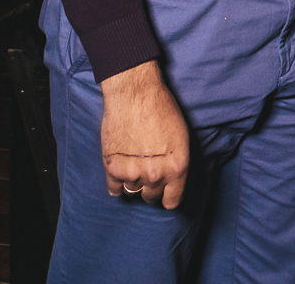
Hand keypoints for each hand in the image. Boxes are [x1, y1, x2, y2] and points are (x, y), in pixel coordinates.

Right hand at [98, 60, 189, 207]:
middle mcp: (156, 175)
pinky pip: (114, 190)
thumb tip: (170, 179)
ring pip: (133, 192)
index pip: (172, 200)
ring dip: (133, 182)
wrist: (134, 94)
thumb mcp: (181, 137)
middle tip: (147, 170)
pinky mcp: (113, 168)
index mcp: (178, 167)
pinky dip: (117, 183)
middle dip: (151, 186)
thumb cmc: (161, 109)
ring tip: (134, 163)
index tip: (164, 192)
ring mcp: (133, 173)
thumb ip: (176, 163)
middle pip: (151, 197)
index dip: (168, 196)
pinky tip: (120, 171)